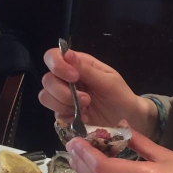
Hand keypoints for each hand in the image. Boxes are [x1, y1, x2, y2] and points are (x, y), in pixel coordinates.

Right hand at [39, 48, 157, 135]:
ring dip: (65, 104)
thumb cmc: (119, 95)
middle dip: (63, 92)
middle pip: (47, 80)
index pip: (53, 57)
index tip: (74, 77)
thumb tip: (67, 54)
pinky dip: (68, 116)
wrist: (127, 119)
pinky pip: (55, 114)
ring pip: (45, 97)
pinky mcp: (64, 113)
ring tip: (86, 108)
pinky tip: (83, 117)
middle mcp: (66, 79)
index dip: (57, 66)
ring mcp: (63, 97)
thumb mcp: (107, 80)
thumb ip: (86, 70)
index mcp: (77, 65)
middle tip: (86, 99)